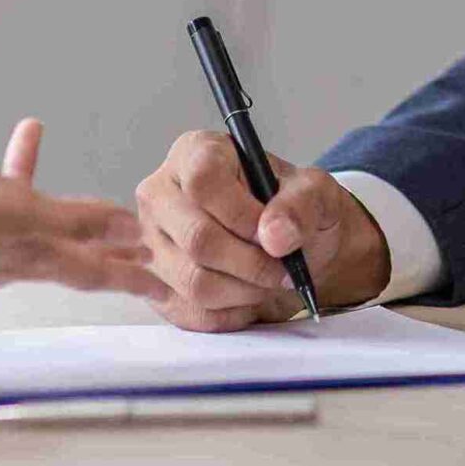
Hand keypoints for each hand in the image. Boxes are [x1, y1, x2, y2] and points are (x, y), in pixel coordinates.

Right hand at [0, 119, 164, 300]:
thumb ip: (76, 222)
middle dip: (103, 241)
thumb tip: (128, 231)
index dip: (131, 276)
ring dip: (38, 183)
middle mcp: (10, 256)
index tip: (163, 287)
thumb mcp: (20, 211)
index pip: (96, 272)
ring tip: (32, 137)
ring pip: (25, 213)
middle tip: (133, 241)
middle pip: (71, 247)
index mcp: (32, 256)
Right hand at [135, 131, 390, 331]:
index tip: (272, 233)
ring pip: (194, 282)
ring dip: (245, 291)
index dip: (242, 214)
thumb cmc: (290, 207)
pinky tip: (248, 296)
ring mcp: (150, 242)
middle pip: (197, 238)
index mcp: (194, 153)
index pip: (203, 181)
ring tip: (268, 281)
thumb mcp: (314, 191)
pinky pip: (191, 312)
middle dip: (252, 263)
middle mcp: (161, 194)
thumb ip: (302, 204)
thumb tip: (275, 235)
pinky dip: (231, 313)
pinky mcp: (155, 285)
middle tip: (284, 269)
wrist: (285, 243)